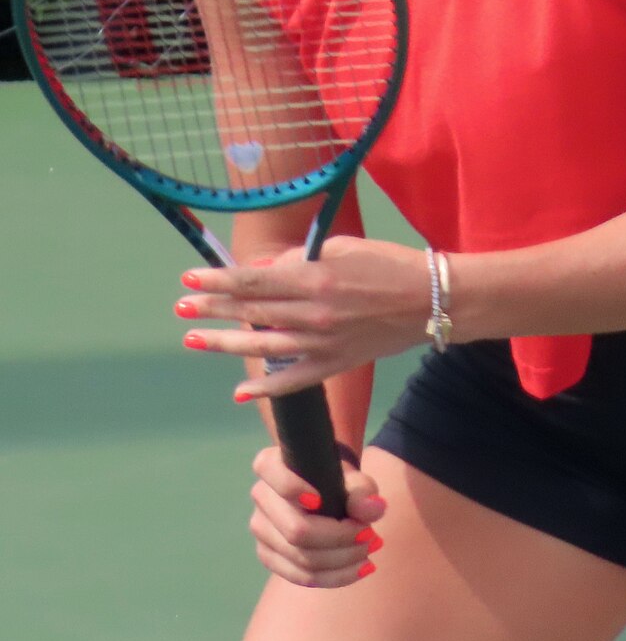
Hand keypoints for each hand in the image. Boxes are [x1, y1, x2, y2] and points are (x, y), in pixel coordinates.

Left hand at [174, 238, 429, 395]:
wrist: (431, 300)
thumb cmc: (389, 263)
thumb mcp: (343, 248)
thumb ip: (301, 260)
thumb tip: (266, 272)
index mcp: (315, 279)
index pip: (254, 281)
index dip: (218, 281)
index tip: (189, 279)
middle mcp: (313, 314)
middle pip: (251, 312)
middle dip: (212, 309)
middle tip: (180, 308)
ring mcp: (323, 343)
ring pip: (263, 346)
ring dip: (226, 343)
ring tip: (194, 340)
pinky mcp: (336, 364)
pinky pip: (294, 380)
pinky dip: (266, 389)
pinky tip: (240, 392)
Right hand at [248, 444, 386, 588]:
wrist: (325, 492)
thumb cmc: (336, 479)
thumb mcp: (354, 478)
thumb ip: (363, 490)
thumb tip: (374, 509)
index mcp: (270, 464)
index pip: (272, 475)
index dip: (292, 489)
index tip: (320, 500)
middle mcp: (260, 496)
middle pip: (296, 531)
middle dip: (339, 538)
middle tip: (371, 535)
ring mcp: (261, 530)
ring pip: (300, 558)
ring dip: (342, 560)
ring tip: (370, 550)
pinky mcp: (269, 556)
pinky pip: (300, 576)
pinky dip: (335, 576)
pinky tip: (361, 568)